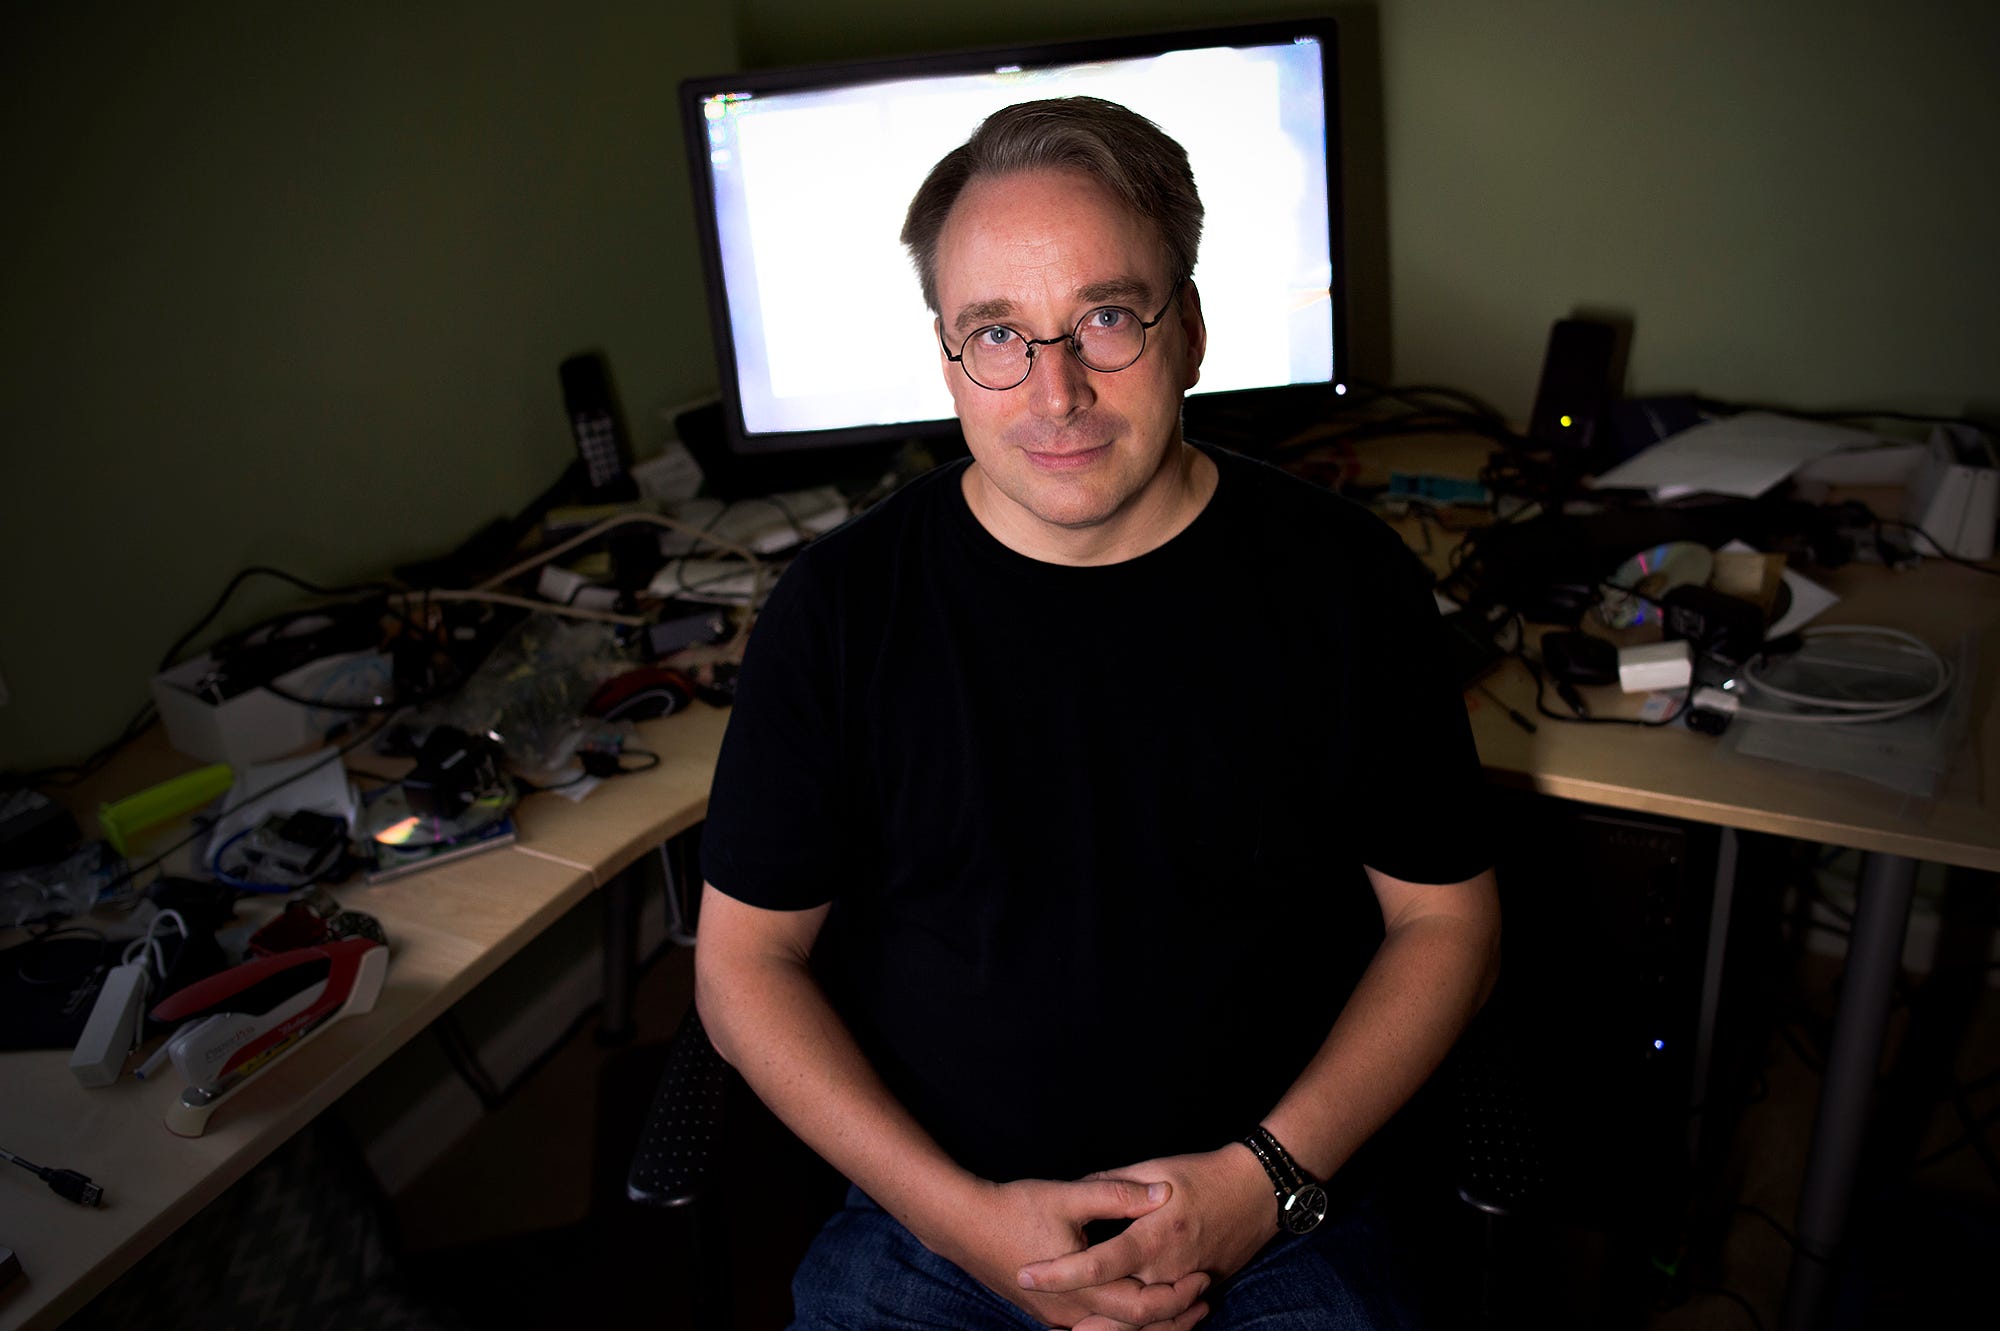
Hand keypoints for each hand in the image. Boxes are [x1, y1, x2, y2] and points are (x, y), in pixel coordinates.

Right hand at [927, 1176, 1212, 1329]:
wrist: (960, 1225)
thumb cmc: (1012, 1207)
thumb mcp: (1067, 1195)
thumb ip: (1116, 1194)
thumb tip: (1162, 1193)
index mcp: (1080, 1288)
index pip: (1142, 1309)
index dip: (1176, 1297)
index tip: (1202, 1279)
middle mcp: (1070, 1313)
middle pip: (1134, 1329)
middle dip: (1173, 1316)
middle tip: (1203, 1296)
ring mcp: (1056, 1317)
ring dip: (1149, 1321)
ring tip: (1179, 1305)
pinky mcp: (1047, 1313)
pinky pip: (1094, 1326)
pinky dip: (1122, 1320)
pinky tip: (1133, 1302)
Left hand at [1017, 1148, 1275, 1309]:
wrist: (1258, 1190)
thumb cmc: (1204, 1174)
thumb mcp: (1155, 1168)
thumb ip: (1113, 1186)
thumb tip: (1077, 1190)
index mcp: (1154, 1235)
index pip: (1098, 1263)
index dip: (1060, 1273)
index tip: (1028, 1274)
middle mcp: (1168, 1268)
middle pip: (1117, 1310)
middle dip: (1080, 1321)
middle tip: (1043, 1316)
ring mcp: (1184, 1283)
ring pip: (1140, 1322)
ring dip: (1104, 1329)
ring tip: (1067, 1327)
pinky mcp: (1194, 1288)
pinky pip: (1162, 1317)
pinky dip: (1135, 1325)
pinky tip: (1107, 1323)